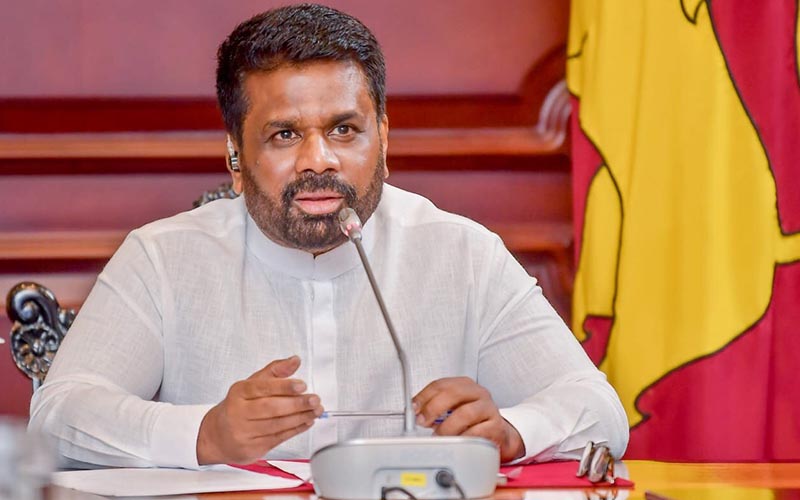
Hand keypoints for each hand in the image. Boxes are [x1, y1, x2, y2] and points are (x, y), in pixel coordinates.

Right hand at [196, 355, 322, 464]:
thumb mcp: (252, 384)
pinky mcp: (252, 448)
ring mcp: (244, 432)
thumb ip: (275, 371)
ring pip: (276, 425)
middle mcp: (239, 412)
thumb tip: (295, 360)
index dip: (283, 386)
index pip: (262, 387)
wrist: (217, 436)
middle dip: (297, 404)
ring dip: (300, 418)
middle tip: (315, 400)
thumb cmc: (239, 406)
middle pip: (271, 408)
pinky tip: (306, 422)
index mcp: (239, 392)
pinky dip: (295, 430)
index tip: (302, 385)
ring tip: (315, 411)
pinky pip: (278, 438)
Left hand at [413, 377, 524, 461]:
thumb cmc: (472, 420)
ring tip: (439, 436)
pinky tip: (455, 442)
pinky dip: (462, 438)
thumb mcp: (453, 409)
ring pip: (465, 413)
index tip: (413, 409)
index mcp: (464, 385)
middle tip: (423, 422)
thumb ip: (434, 407)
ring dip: (447, 427)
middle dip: (433, 408)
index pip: (441, 384)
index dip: (424, 396)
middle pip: (453, 393)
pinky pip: (476, 432)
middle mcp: (478, 393)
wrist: (499, 433)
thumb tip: (413, 413)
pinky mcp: (496, 426)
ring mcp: (489, 408)